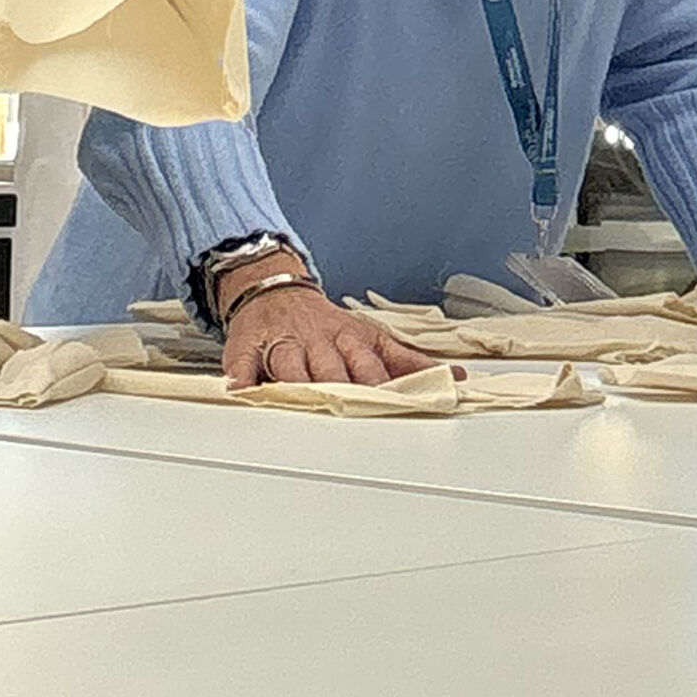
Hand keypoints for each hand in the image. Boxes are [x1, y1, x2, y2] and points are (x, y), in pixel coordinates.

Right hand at [221, 280, 440, 390]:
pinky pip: (241, 363)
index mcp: (349, 338)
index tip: (391, 400)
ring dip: (297, 383)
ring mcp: (282, 343)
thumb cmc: (327, 325)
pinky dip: (241, 375)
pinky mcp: (248, 347)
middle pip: (330, 368)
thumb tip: (454, 378)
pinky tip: (242, 389)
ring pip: (290, 366)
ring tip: (302, 401)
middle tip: (352, 407)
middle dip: (342, 386)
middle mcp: (317, 340)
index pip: (367, 363)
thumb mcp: (370, 335)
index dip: (378, 382)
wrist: (275, 289)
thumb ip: (408, 361)